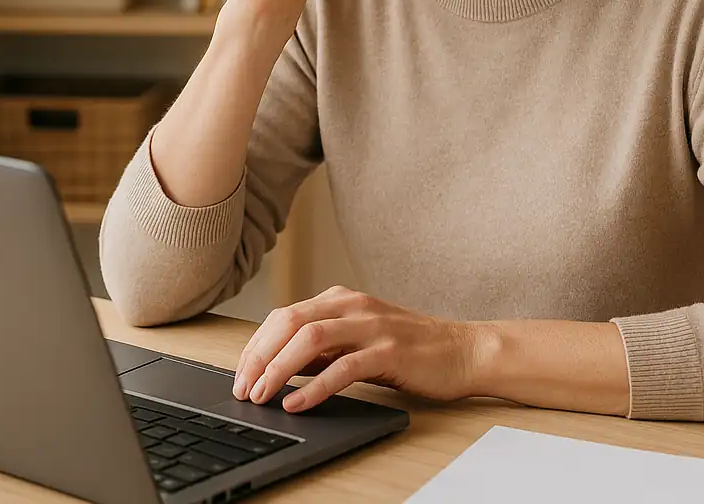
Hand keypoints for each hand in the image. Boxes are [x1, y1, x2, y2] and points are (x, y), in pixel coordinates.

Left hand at [231, 285, 476, 412]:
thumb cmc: (411, 349)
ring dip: (278, 369)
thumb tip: (279, 367)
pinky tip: (298, 405)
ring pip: (309, 340)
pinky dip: (314, 387)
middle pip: (288, 323)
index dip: (255, 346)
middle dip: (258, 357)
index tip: (239, 375)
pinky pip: (343, 367)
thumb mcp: (358, 339)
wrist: (464, 351)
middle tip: (243, 389)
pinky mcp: (389, 351)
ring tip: (262, 396)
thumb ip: (323, 347)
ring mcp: (371, 326)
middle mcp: (352, 305)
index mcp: (340, 299)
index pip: (283, 316)